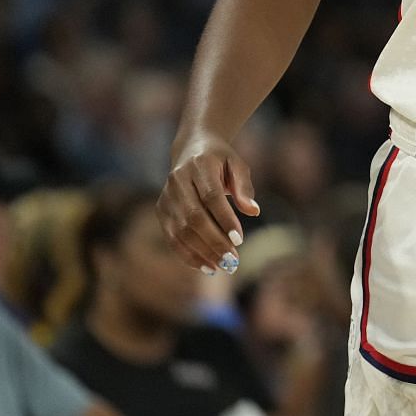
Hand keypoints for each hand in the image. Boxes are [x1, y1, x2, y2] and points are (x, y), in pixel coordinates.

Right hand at [158, 131, 259, 271]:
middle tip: (233, 260)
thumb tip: (253, 211)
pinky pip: (172, 237)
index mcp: (199, 166)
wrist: (191, 148)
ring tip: (223, 266)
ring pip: (180, 230)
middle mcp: (178, 181)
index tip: (239, 239)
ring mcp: (166, 197)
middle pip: (194, 217)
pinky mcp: (162, 210)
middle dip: (213, 241)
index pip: (211, 196)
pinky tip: (206, 266)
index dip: (224, 219)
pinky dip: (188, 254)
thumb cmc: (220, 159)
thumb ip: (244, 187)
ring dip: (201, 252)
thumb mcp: (238, 165)